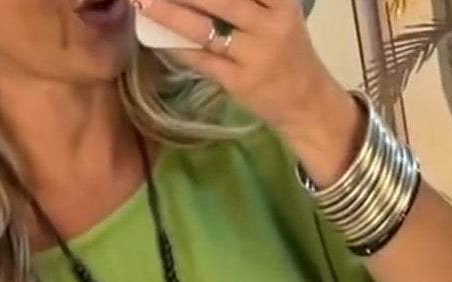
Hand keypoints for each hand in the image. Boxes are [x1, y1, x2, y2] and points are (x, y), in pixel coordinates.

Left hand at [133, 0, 360, 175]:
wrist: (307, 102)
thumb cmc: (285, 48)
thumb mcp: (279, 12)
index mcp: (281, 1)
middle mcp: (270, 24)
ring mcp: (255, 56)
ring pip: (205, 29)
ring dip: (171, 13)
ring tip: (144, 2)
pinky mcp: (240, 83)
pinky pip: (202, 60)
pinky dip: (178, 47)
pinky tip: (157, 36)